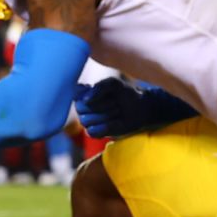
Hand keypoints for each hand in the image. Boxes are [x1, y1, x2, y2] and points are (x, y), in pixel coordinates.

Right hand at [73, 78, 195, 137]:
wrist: (140, 108)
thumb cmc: (126, 94)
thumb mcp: (114, 84)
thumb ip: (99, 87)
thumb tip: (85, 100)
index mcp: (84, 94)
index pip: (76, 94)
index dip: (91, 94)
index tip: (106, 92)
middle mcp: (83, 107)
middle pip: (81, 109)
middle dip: (102, 105)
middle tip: (115, 102)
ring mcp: (87, 121)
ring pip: (86, 121)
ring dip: (106, 116)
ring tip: (117, 111)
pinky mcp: (95, 132)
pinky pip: (92, 132)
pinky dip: (106, 127)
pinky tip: (116, 122)